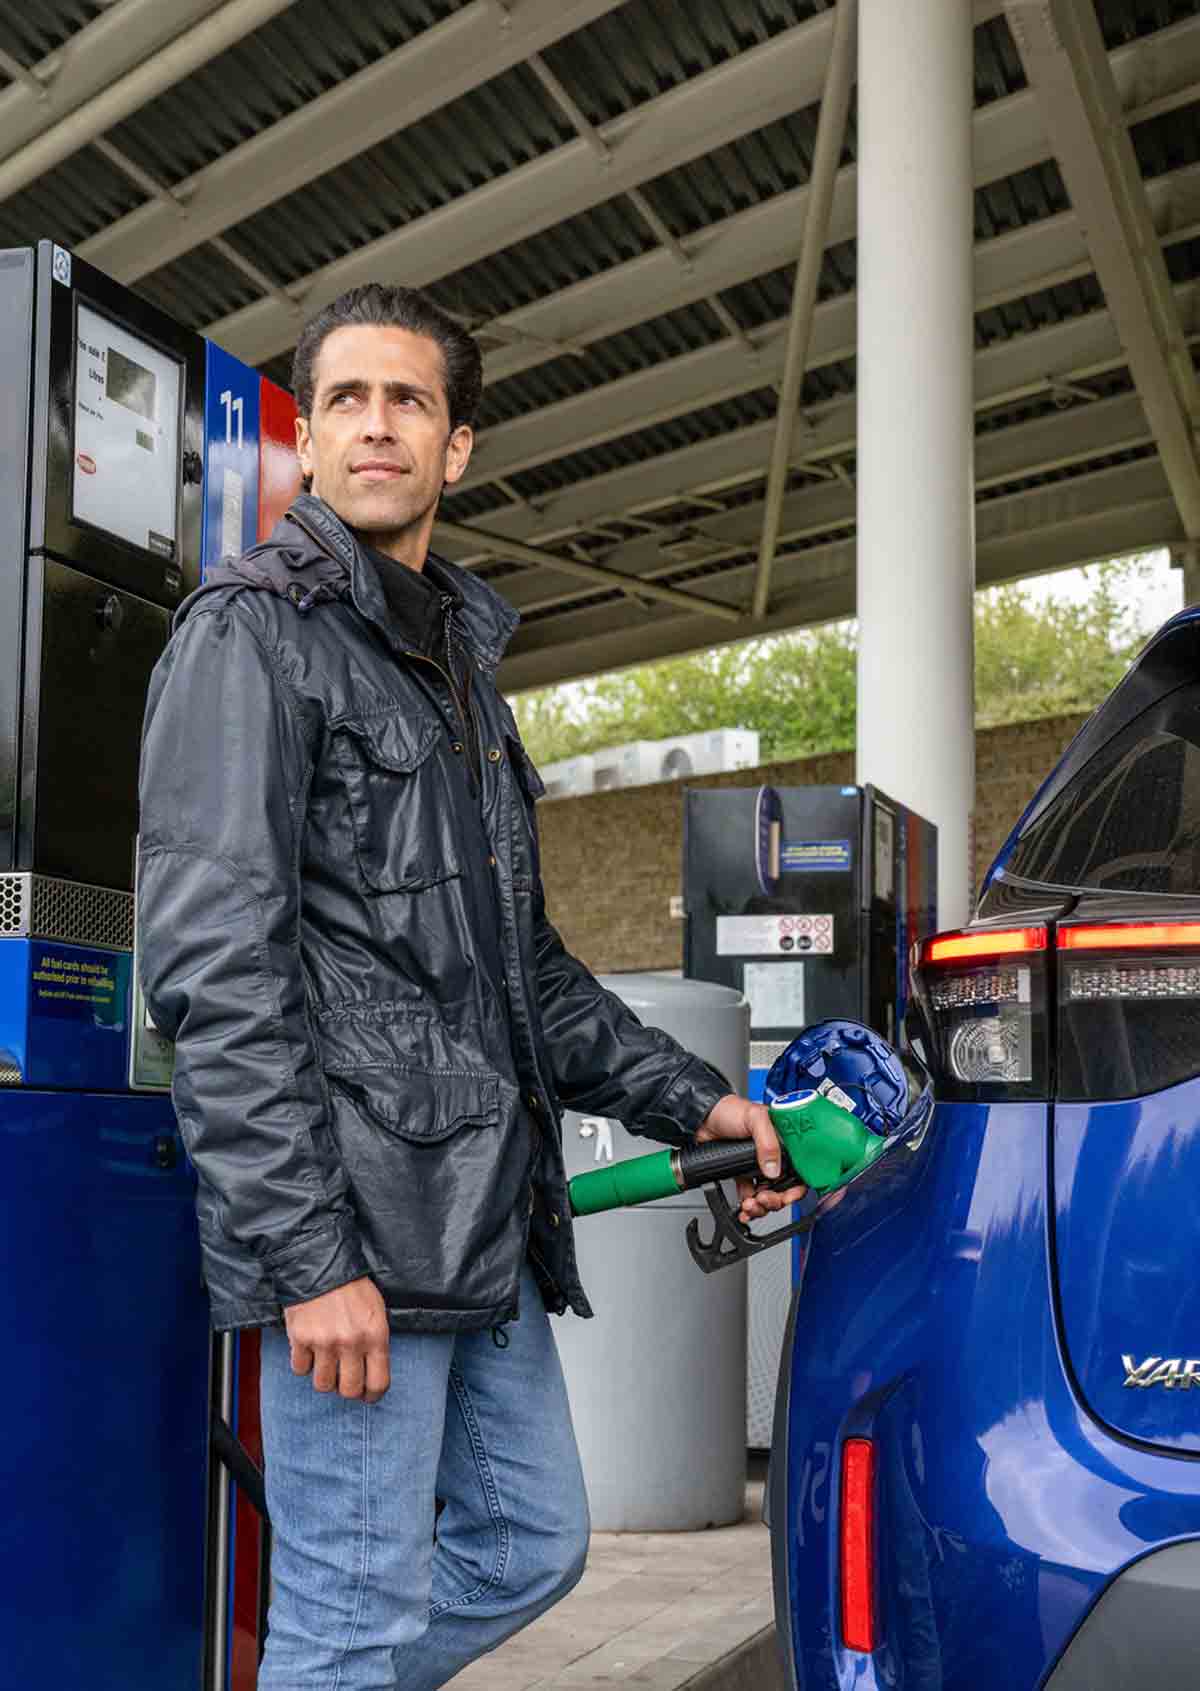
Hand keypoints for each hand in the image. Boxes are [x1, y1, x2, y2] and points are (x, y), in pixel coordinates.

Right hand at [284, 1276, 390, 1402]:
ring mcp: (324, 1342)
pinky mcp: (301, 1338)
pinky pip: (300, 1370)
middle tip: (344, 1380)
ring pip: (323, 1385)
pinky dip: (303, 1364)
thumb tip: (372, 1371)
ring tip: (325, 1363)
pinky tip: (308, 1350)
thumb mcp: (376, 1310)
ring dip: (324, 1378)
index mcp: (376, 1335)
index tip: (367, 1395)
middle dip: (347, 1390)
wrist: (320, 1264)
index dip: (373, 1395)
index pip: (378, 1382)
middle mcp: (351, 1342)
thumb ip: (376, 1341)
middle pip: (349, 1390)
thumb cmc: (352, 1287)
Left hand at [695, 1093, 807, 1223]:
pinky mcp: (743, 1173)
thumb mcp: (755, 1118)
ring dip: (760, 1206)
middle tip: (763, 1200)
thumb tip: (773, 1169)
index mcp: (783, 1141)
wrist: (703, 1116)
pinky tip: (743, 1207)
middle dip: (775, 1200)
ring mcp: (758, 1165)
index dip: (796, 1188)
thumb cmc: (730, 1109)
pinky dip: (748, 1206)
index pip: (799, 1170)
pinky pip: (750, 1195)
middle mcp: (774, 1155)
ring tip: (749, 1205)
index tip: (787, 1197)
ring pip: (767, 1195)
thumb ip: (768, 1142)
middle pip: (784, 1188)